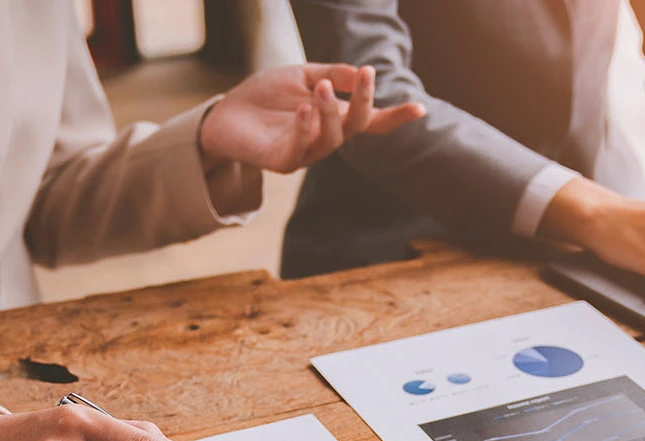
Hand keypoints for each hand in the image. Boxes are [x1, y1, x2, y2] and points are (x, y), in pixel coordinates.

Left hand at [199, 64, 424, 174]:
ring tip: (320, 89)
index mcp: (333, 118)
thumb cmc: (265, 96)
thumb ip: (329, 75)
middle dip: (363, 103)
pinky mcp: (281, 162)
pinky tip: (304, 109)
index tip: (420, 109)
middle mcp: (324, 139)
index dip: (395, 117)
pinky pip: (299, 151)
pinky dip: (305, 129)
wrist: (224, 113)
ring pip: (330, 141)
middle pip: (355, 128)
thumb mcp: (300, 75)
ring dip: (330, 113)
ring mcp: (304, 153)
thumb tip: (359, 74)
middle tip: (364, 75)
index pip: (370, 121)